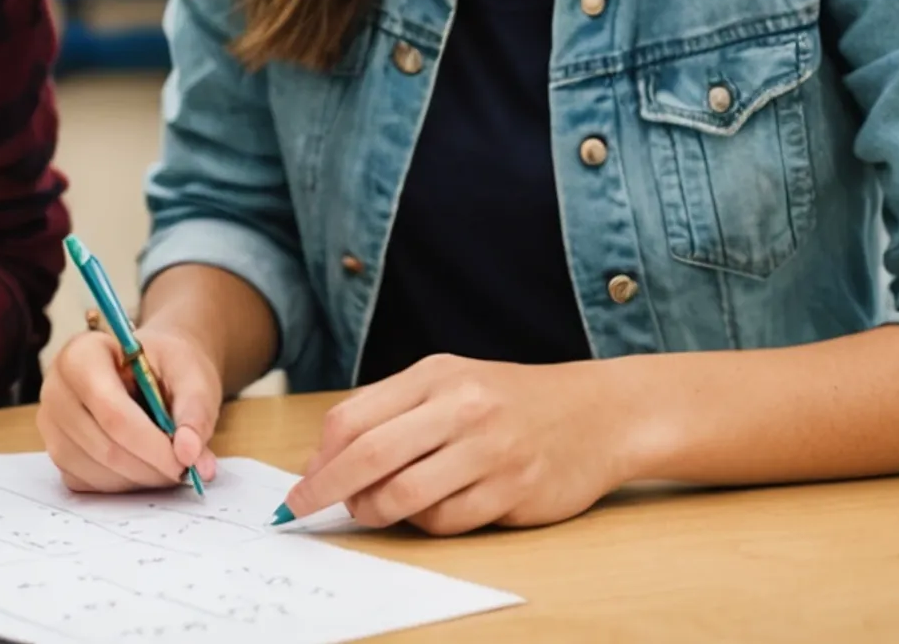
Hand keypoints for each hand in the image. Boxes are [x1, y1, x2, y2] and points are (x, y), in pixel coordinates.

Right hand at [39, 323, 221, 492]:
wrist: (148, 369)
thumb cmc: (166, 367)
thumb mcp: (192, 376)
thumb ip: (195, 412)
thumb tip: (189, 454)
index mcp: (82, 355)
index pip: (112, 412)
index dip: (152, 444)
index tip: (186, 462)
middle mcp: (56, 388)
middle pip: (103, 447)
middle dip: (150, 467)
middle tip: (184, 469)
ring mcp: (51, 424)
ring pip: (96, 470)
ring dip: (140, 478)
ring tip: (167, 463)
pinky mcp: (57, 453)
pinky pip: (89, 483)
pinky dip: (124, 484)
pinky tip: (143, 465)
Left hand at [279, 355, 634, 534]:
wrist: (598, 414)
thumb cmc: (509, 400)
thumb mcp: (448, 382)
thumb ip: (389, 411)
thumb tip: (322, 458)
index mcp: (435, 376)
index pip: (353, 418)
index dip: (318, 457)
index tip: (300, 484)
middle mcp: (461, 410)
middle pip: (370, 457)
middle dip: (327, 489)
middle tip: (303, 509)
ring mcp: (490, 452)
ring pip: (405, 496)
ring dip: (374, 511)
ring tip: (371, 510)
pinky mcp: (515, 492)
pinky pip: (448, 520)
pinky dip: (425, 523)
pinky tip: (428, 511)